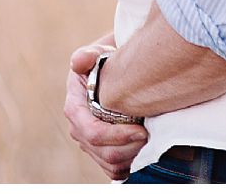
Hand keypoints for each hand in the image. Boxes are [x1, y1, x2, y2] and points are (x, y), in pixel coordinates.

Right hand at [64, 39, 148, 180]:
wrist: (110, 74)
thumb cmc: (103, 63)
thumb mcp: (95, 54)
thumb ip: (87, 55)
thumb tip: (79, 62)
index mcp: (74, 109)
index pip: (93, 133)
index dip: (117, 136)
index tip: (141, 130)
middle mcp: (79, 130)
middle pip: (104, 153)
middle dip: (130, 148)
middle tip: (151, 135)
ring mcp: (89, 145)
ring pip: (112, 164)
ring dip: (133, 157)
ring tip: (150, 141)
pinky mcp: (101, 154)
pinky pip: (115, 171)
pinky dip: (131, 165)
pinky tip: (143, 150)